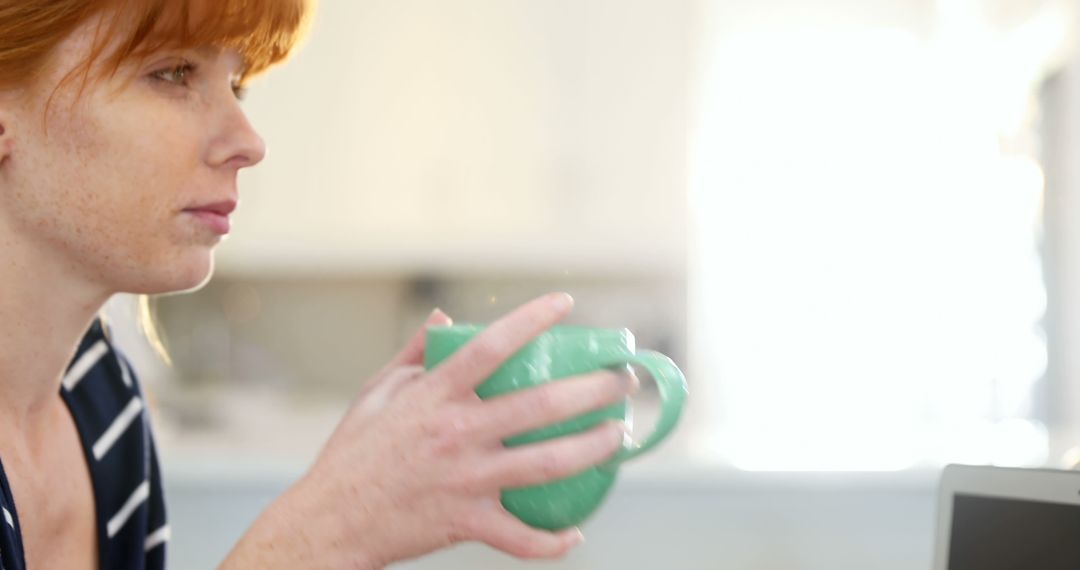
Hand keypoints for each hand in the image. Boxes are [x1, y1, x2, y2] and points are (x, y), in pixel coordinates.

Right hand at [225, 293, 635, 568]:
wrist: (329, 521)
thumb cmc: (353, 453)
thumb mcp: (376, 392)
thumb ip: (412, 354)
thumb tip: (443, 319)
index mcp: (435, 395)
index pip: (491, 345)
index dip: (532, 319)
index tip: (565, 304)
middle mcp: (457, 433)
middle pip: (540, 405)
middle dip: (592, 389)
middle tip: (622, 380)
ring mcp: (466, 479)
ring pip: (546, 463)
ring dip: (593, 449)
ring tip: (620, 435)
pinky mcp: (467, 521)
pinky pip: (520, 537)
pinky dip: (551, 541)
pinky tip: (575, 533)